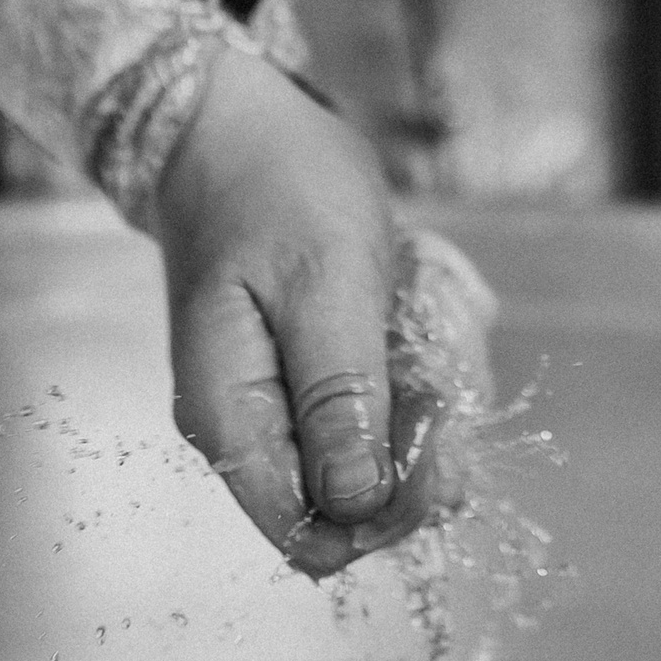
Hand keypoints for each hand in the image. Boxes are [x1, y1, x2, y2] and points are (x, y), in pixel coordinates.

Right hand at [152, 46, 487, 576]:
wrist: (228, 122)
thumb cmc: (275, 184)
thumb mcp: (324, 282)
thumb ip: (340, 396)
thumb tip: (357, 505)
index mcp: (231, 421)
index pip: (311, 537)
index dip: (387, 510)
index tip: (431, 432)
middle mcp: (244, 430)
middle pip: (349, 506)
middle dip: (414, 451)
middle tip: (432, 362)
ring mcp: (271, 404)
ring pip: (369, 459)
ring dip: (417, 408)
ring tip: (419, 319)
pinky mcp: (299, 376)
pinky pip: (368, 412)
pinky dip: (405, 376)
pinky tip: (409, 315)